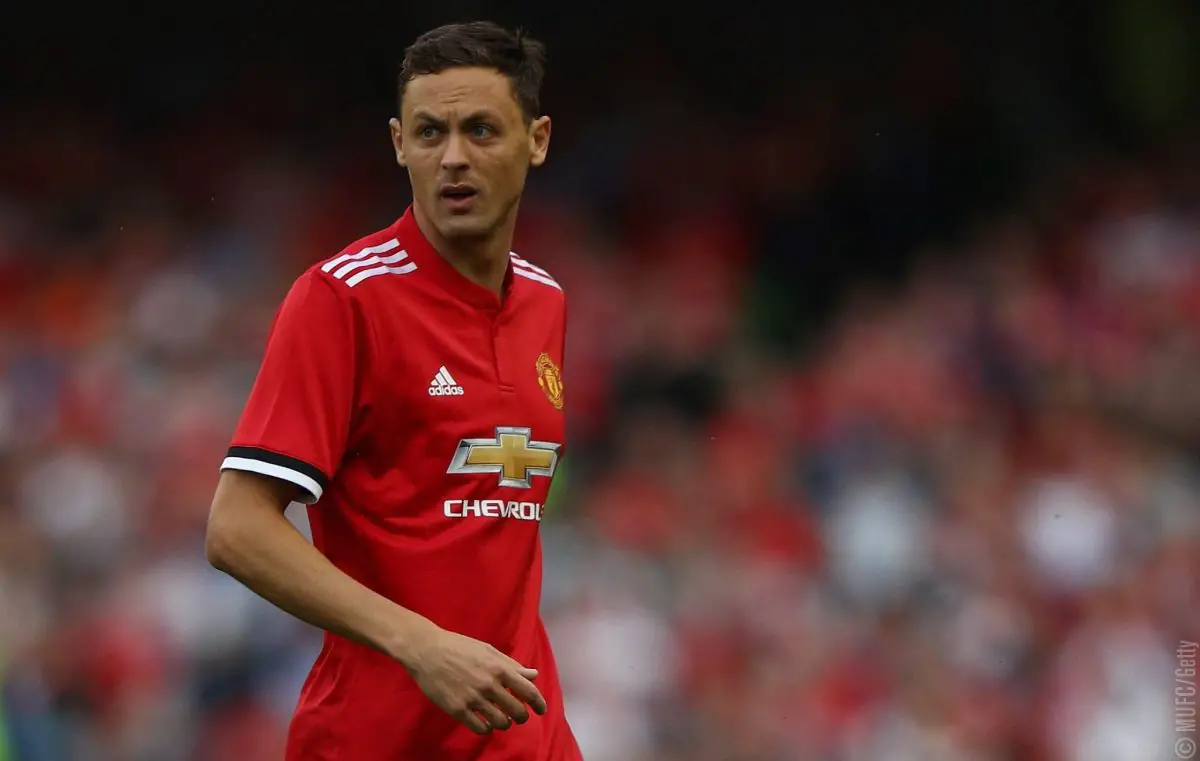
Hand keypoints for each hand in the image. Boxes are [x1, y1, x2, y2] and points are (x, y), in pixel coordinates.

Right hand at [404, 626, 547, 734]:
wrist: (427, 651)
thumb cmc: (459, 647)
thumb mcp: (488, 650)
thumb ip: (511, 665)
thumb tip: (533, 675)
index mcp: (499, 668)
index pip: (528, 691)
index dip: (538, 703)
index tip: (541, 710)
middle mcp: (489, 685)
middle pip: (517, 711)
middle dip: (521, 716)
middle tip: (518, 716)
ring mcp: (473, 698)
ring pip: (500, 723)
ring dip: (504, 723)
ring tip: (501, 719)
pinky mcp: (457, 709)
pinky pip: (480, 728)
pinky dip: (487, 728)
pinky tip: (485, 723)